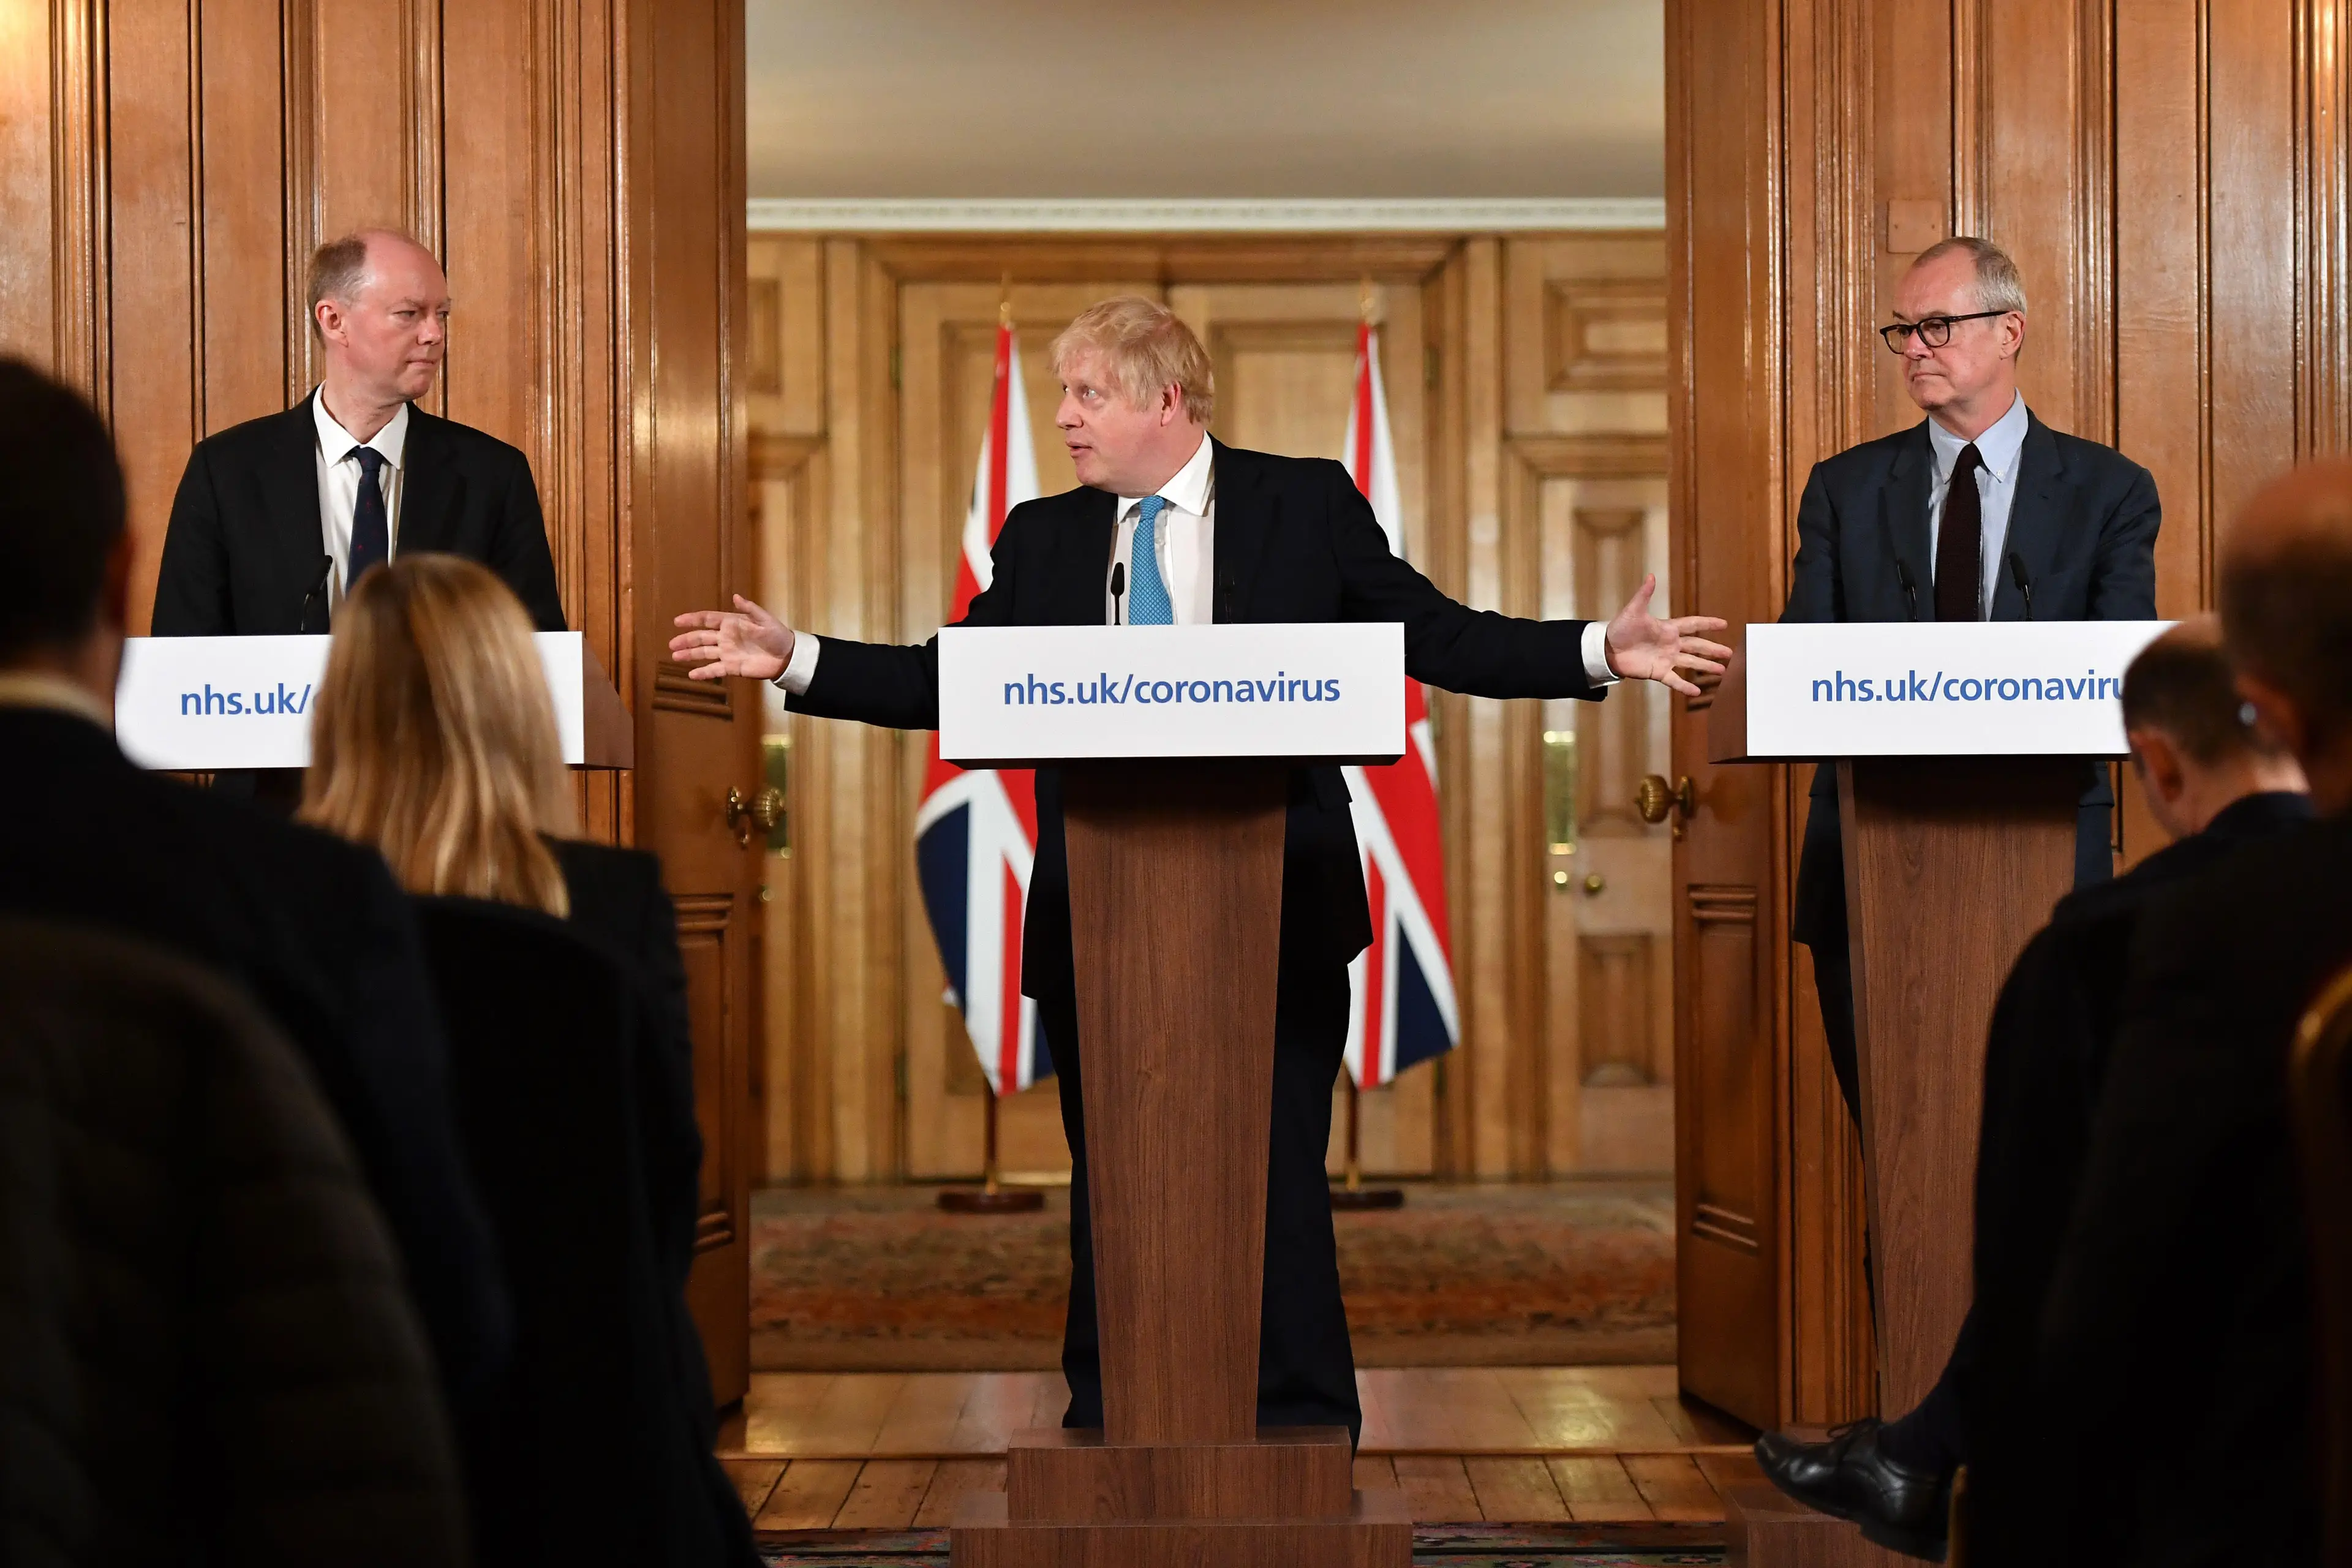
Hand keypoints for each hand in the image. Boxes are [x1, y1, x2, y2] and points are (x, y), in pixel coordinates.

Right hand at [669, 595, 794, 681]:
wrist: (787, 657)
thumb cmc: (777, 635)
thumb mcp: (765, 620)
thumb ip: (750, 609)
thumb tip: (736, 597)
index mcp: (731, 623)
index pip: (708, 619)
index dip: (692, 620)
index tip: (677, 621)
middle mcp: (726, 638)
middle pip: (701, 638)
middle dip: (686, 640)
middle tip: (671, 643)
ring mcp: (727, 653)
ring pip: (704, 653)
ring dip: (689, 655)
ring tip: (675, 656)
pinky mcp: (732, 667)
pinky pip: (715, 670)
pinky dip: (703, 673)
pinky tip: (692, 675)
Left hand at [1604, 574, 1730, 697]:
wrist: (1607, 650)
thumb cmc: (1620, 628)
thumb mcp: (1633, 611)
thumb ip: (1644, 595)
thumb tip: (1651, 576)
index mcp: (1668, 628)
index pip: (1693, 624)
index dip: (1708, 623)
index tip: (1724, 623)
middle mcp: (1671, 644)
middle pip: (1697, 646)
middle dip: (1713, 649)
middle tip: (1730, 653)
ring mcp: (1666, 659)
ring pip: (1691, 663)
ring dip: (1706, 667)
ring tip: (1722, 671)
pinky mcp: (1658, 672)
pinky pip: (1675, 680)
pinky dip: (1685, 686)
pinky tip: (1697, 692)